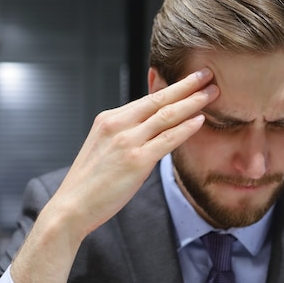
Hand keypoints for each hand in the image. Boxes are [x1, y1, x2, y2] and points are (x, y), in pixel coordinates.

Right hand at [11, 68, 218, 282]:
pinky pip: (168, 139)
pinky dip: (186, 128)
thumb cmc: (89, 184)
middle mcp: (118, 124)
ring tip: (212, 93)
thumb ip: (125, 137)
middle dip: (186, 86)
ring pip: (167, 116)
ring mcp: (127, 141)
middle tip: (207, 74)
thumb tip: (151, 133)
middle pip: (159, 100)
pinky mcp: (137, 160)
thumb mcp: (103, 150)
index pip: (147, 100)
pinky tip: (200, 120)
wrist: (71, 207)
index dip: (171, 88)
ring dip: (192, 102)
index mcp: (108, 120)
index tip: (190, 79)